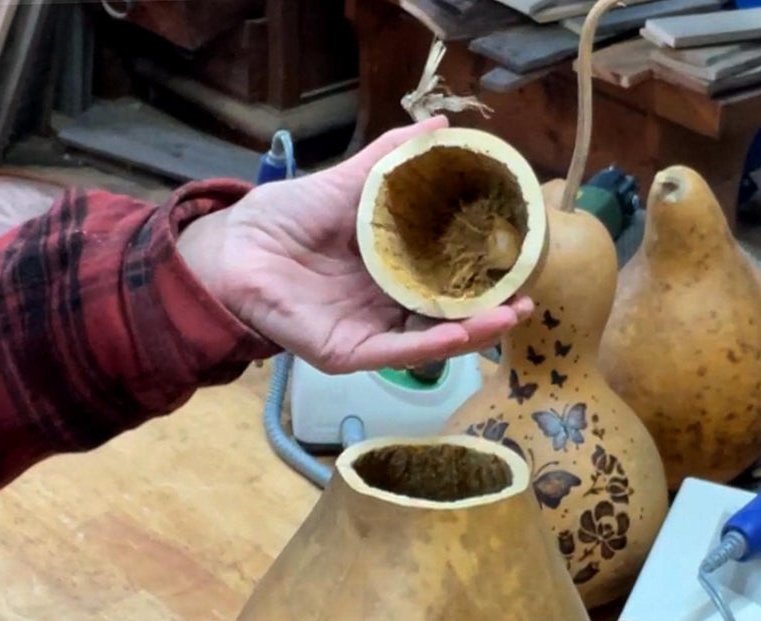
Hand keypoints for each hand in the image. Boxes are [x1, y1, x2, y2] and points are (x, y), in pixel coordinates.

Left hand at [176, 115, 532, 374]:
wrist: (231, 249)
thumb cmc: (282, 219)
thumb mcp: (347, 183)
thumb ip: (391, 161)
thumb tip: (444, 128)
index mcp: (389, 270)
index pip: (446, 276)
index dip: (482, 271)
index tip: (520, 258)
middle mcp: (385, 306)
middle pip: (447, 314)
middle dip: (490, 310)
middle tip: (528, 295)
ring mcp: (368, 332)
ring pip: (430, 338)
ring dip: (474, 332)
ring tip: (513, 315)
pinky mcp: (348, 352)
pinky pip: (396, 352)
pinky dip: (432, 345)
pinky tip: (466, 333)